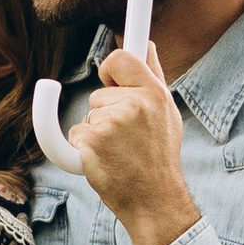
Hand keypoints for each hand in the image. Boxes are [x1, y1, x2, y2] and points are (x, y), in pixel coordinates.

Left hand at [75, 44, 199, 244]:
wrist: (154, 200)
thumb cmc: (158, 157)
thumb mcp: (166, 114)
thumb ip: (153, 77)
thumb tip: (148, 44)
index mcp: (154, 94)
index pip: (121, 58)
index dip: (111, 68)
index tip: (106, 72)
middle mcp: (135, 104)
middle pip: (99, 94)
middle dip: (106, 113)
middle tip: (127, 138)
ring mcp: (112, 122)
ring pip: (88, 116)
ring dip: (96, 132)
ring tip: (120, 152)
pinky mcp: (92, 140)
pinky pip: (76, 133)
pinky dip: (84, 148)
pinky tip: (105, 161)